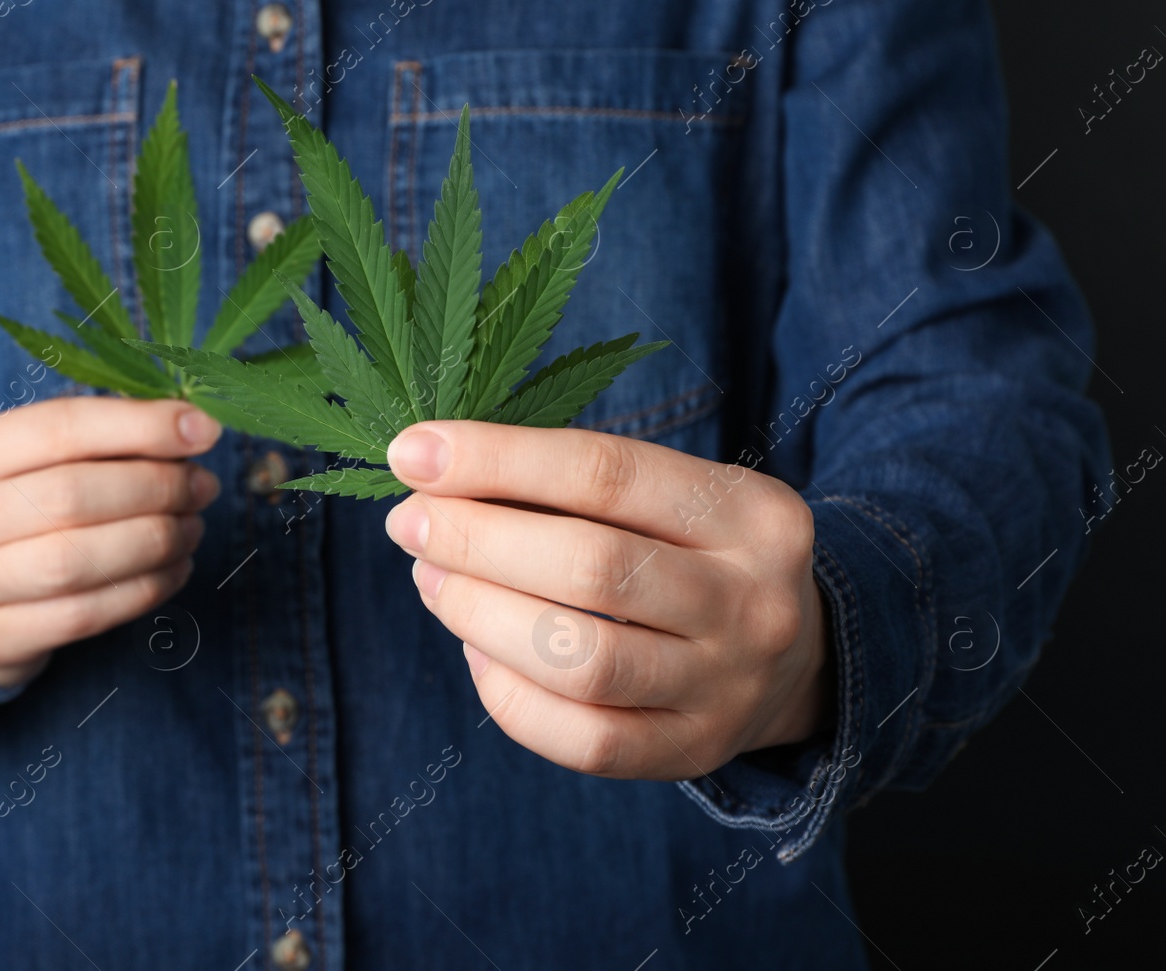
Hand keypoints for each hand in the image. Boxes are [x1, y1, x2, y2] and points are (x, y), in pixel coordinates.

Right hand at [0, 396, 221, 686]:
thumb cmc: (6, 516)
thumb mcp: (24, 465)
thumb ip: (93, 441)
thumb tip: (190, 426)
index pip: (58, 427)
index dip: (139, 426)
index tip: (202, 429)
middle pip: (70, 495)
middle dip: (155, 487)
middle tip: (202, 486)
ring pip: (79, 559)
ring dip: (156, 540)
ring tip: (191, 527)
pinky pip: (88, 614)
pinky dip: (145, 588)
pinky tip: (175, 568)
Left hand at [382, 421, 831, 779]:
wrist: (796, 659)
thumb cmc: (693, 553)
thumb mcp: (669, 498)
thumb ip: (569, 483)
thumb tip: (432, 469)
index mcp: (749, 510)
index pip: (606, 471)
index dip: (499, 459)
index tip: (414, 451)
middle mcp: (753, 600)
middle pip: (591, 566)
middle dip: (476, 540)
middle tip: (409, 524)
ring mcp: (728, 686)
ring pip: (582, 659)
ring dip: (479, 614)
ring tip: (431, 580)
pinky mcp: (694, 753)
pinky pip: (582, 739)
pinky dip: (507, 693)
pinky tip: (475, 649)